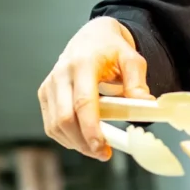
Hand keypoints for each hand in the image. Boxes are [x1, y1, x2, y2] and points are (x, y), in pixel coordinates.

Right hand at [38, 17, 154, 159]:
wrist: (92, 35)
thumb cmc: (112, 48)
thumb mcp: (132, 59)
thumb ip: (137, 83)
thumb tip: (145, 106)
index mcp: (83, 63)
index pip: (83, 102)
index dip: (91, 128)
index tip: (102, 147)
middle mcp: (61, 73)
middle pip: (64, 118)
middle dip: (82, 142)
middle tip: (103, 153)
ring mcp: (50, 84)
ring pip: (54, 124)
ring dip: (74, 143)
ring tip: (97, 149)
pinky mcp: (45, 93)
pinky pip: (51, 123)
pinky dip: (66, 137)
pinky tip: (83, 140)